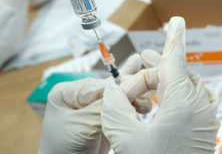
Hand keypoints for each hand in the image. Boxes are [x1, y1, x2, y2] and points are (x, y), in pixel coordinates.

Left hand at [38, 53, 152, 153]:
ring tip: (145, 101)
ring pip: (117, 96)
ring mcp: (94, 105)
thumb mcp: (82, 125)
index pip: (97, 85)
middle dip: (128, 90)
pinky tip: (143, 104)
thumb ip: (101, 108)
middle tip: (146, 91)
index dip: (117, 87)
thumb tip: (121, 91)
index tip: (134, 89)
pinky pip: (120, 107)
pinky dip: (132, 105)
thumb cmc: (63, 148)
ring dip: (133, 97)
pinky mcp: (105, 115)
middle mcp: (82, 95)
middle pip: (109, 88)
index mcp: (68, 91)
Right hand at [101, 17, 219, 153]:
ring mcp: (205, 116)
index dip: (173, 38)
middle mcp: (200, 105)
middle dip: (155, 66)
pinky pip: (190, 99)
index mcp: (183, 102)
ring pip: (184, 85)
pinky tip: (159, 99)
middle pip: (176, 72)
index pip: (175, 60)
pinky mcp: (204, 127)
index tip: (176, 21)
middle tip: (138, 63)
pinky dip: (173, 93)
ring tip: (144, 80)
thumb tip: (113, 92)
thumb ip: (115, 107)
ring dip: (164, 80)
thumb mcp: (124, 137)